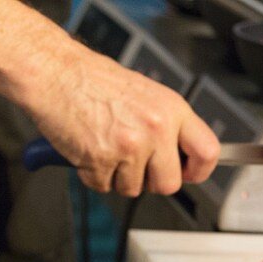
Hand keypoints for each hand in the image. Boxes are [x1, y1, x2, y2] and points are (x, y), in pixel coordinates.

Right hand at [21, 43, 219, 195]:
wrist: (54, 72)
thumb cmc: (95, 81)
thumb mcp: (147, 95)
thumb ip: (169, 126)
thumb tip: (183, 156)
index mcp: (172, 110)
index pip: (208, 152)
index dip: (198, 170)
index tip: (189, 173)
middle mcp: (156, 128)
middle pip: (169, 184)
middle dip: (151, 181)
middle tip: (136, 164)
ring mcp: (130, 145)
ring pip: (134, 189)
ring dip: (118, 176)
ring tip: (106, 145)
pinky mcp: (101, 159)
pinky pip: (104, 186)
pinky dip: (93, 174)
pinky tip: (89, 148)